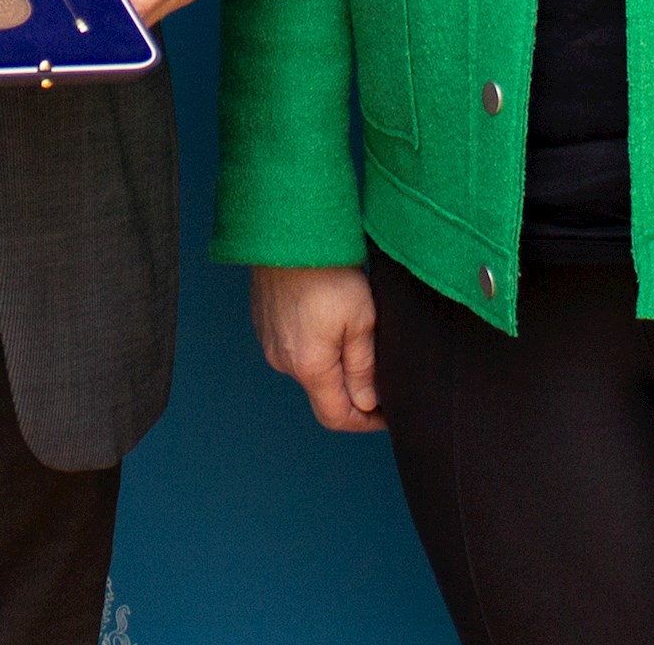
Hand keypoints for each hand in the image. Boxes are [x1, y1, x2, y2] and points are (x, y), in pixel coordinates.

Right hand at [250, 264, 383, 432]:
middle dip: (353, 391)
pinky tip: (329, 318)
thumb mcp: (362, 321)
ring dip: (333, 364)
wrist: (289, 231)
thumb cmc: (329, 271)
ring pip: (308, 369)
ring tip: (356, 334)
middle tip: (381, 370)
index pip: (336, 417)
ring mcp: (269, 342)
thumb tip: (367, 403)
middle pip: (323, 394)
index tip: (389, 411)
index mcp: (309, 366)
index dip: (366, 421)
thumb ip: (363, 369)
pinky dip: (315, 345)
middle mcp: (283, 361)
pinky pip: (293, 348)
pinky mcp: (264, 323)